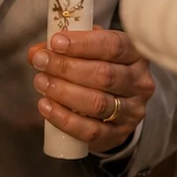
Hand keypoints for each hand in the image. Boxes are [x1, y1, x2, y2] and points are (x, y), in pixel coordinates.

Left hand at [27, 26, 154, 153]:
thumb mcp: (87, 52)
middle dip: (66, 67)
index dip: (83, 43)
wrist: (115, 109)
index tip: (56, 42)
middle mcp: (139, 82)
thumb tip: (36, 53)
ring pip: (97, 103)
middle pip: (104, 74)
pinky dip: (64, 118)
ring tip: (41, 82)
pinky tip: (46, 106)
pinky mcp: (119, 134)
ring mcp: (132, 111)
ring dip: (63, 92)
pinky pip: (91, 130)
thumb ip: (63, 49)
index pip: (114, 45)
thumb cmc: (98, 70)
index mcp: (135, 54)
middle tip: (41, 62)